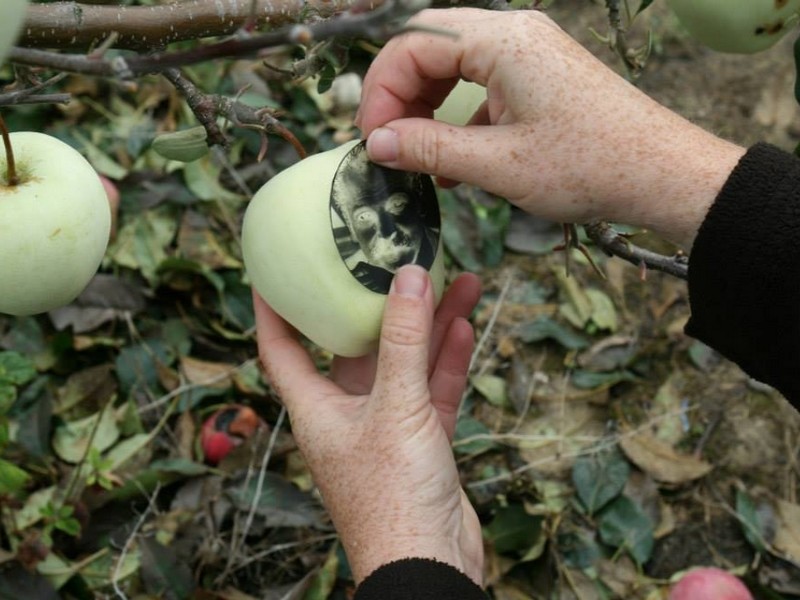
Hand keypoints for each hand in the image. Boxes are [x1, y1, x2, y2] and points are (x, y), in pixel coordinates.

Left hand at [254, 265, 483, 584]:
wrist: (429, 567)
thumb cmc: (392, 500)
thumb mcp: (397, 409)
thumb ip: (405, 342)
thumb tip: (408, 276)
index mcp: (316, 408)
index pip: (281, 348)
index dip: (274, 308)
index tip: (275, 268)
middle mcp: (346, 413)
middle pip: (358, 346)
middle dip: (380, 305)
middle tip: (396, 263)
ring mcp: (386, 427)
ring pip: (405, 363)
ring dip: (428, 325)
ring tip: (455, 280)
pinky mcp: (420, 440)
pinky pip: (431, 388)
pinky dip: (445, 359)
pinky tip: (462, 326)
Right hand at [357, 8, 744, 248]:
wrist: (662, 175)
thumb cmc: (590, 165)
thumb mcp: (498, 164)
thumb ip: (429, 149)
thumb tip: (375, 145)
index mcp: (503, 41)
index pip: (413, 43)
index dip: (382, 91)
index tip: (373, 140)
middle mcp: (514, 34)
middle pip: (429, 47)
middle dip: (400, 96)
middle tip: (388, 145)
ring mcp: (529, 55)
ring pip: (453, 67)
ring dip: (427, 109)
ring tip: (417, 157)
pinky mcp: (539, 79)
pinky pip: (481, 86)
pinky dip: (458, 118)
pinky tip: (452, 163)